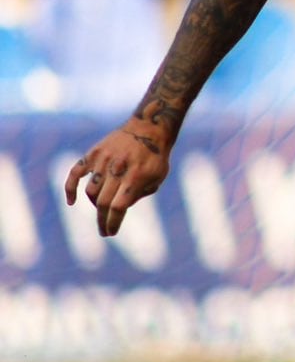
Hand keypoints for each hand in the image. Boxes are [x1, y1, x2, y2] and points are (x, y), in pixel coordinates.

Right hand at [64, 120, 170, 238]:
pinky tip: (72, 202)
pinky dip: (70, 188)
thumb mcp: (157, 177)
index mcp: (136, 176)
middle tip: (104, 230)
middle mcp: (117, 169)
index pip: (119, 206)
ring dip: (95, 203)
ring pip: (90, 191)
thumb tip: (119, 209)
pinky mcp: (93, 153)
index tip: (110, 233)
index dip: (112, 222)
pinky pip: (74, 173)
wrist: (148, 128)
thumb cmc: (155, 157)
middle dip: (102, 220)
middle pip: (103, 202)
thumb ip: (139, 194)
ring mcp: (103, 160)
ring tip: (103, 207)